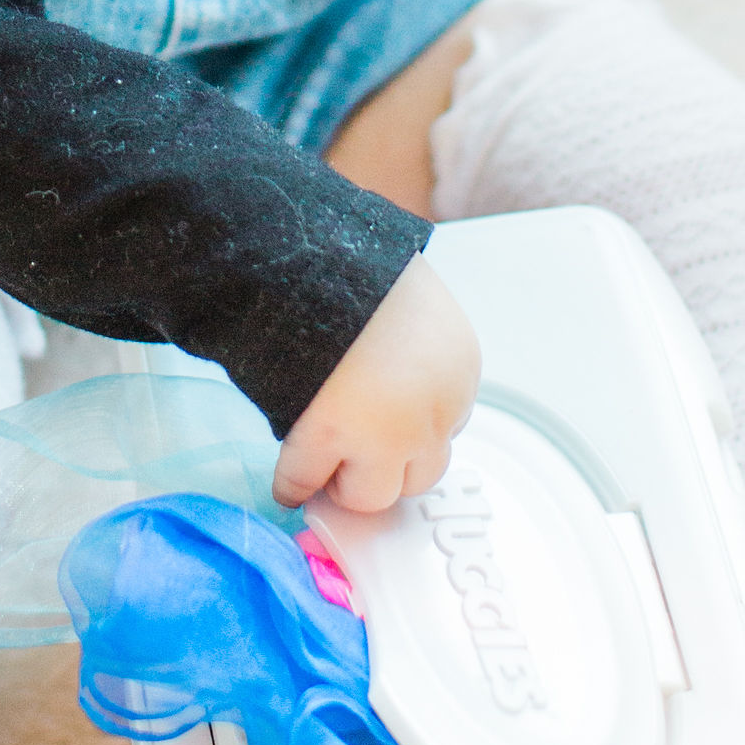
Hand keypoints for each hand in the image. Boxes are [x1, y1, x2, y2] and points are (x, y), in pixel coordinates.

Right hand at [272, 256, 479, 514]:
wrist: (312, 251)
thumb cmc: (355, 267)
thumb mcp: (412, 306)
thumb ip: (413, 352)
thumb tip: (388, 388)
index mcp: (459, 367)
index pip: (447, 425)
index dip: (410, 428)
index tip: (386, 427)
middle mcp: (435, 409)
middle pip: (422, 471)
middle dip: (388, 466)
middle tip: (356, 456)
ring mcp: (385, 433)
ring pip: (374, 493)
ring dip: (347, 483)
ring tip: (321, 469)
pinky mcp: (330, 439)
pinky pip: (306, 481)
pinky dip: (293, 485)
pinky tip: (285, 484)